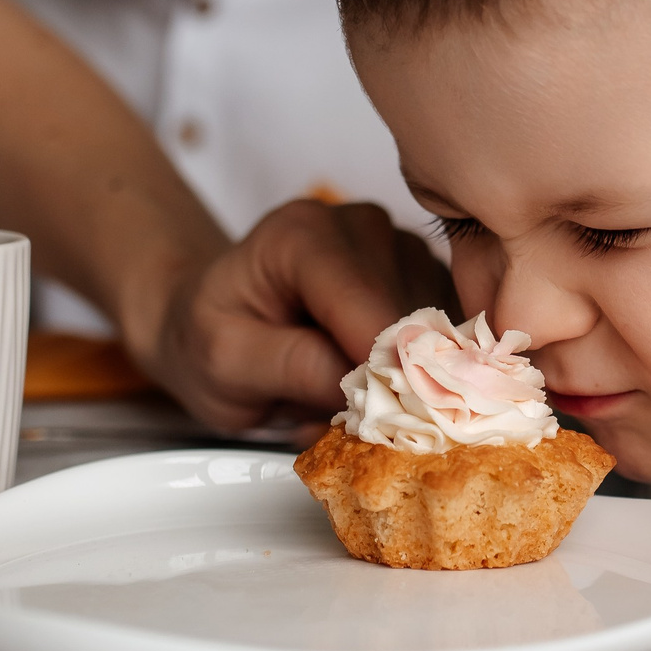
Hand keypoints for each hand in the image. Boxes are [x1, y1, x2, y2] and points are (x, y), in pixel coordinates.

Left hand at [147, 200, 456, 432]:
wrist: (211, 316)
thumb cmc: (208, 337)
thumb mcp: (225, 363)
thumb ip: (295, 367)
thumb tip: (368, 387)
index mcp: (303, 235)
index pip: (369, 306)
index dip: (386, 371)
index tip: (386, 425)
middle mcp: (359, 225)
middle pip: (410, 315)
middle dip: (394, 376)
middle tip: (351, 416)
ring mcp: (396, 244)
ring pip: (436, 323)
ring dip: (408, 371)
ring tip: (353, 392)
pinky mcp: (420, 270)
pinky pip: (442, 325)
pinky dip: (419, 363)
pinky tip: (376, 376)